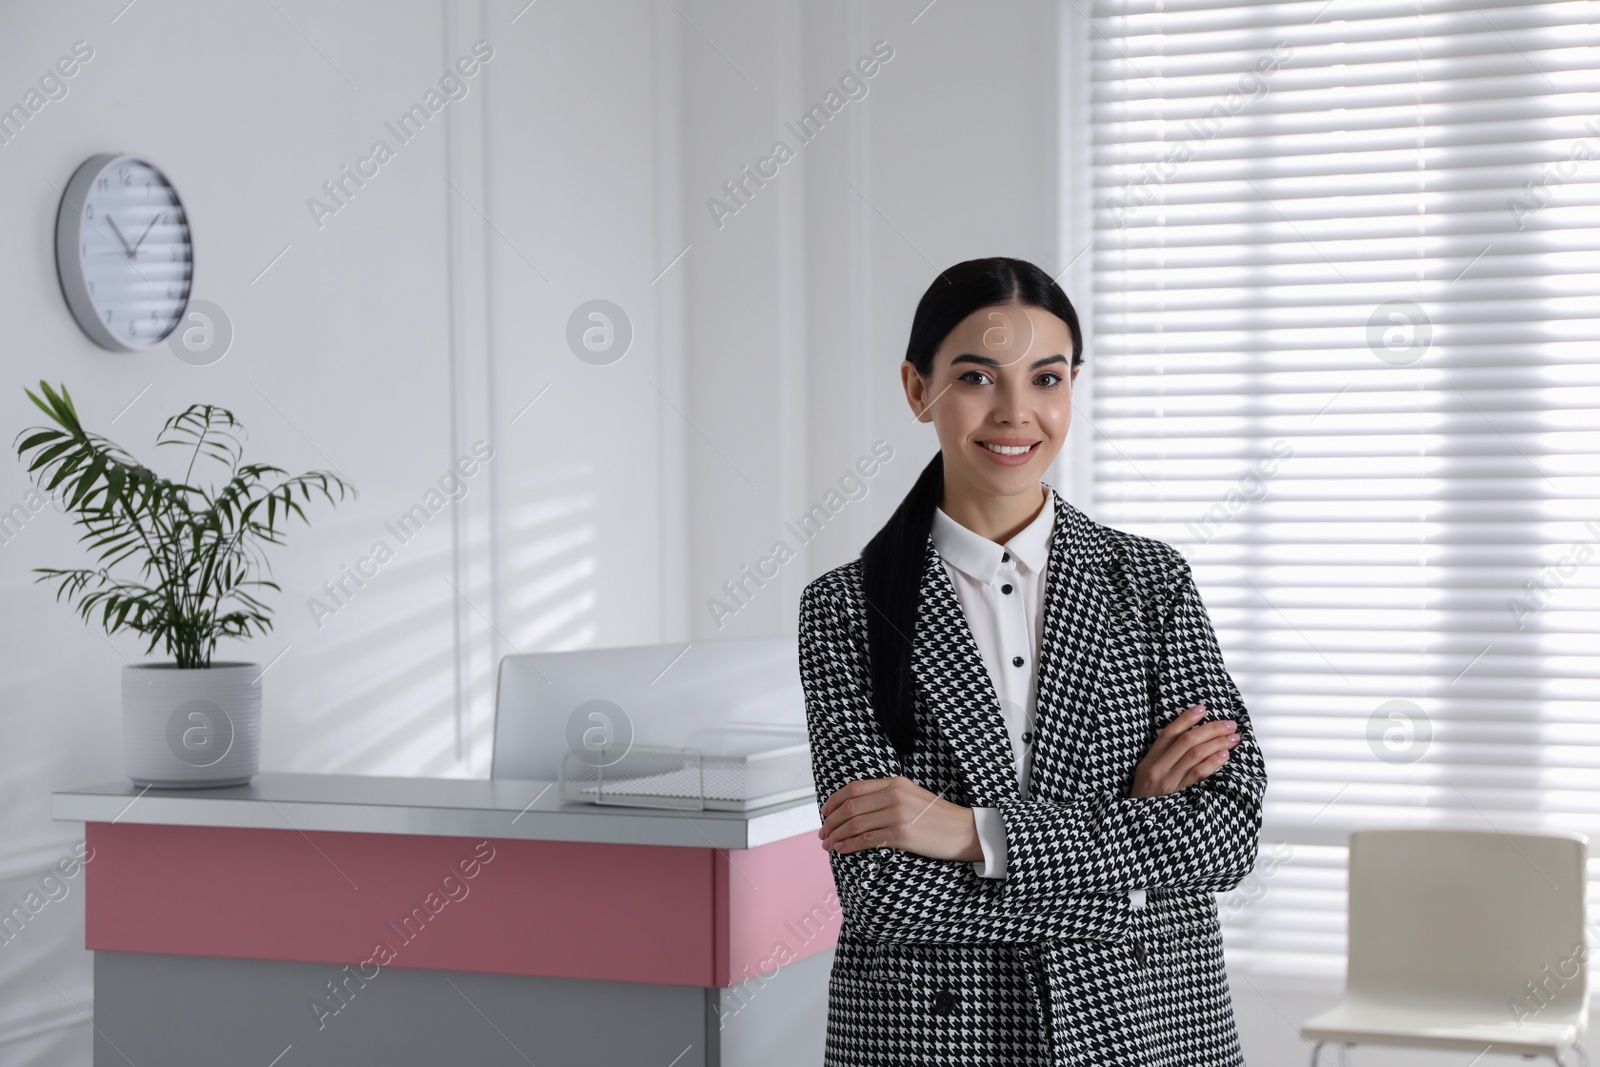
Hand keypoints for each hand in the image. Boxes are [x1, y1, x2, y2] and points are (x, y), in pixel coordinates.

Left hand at [817, 776, 981, 861]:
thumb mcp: (912, 796)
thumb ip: (887, 796)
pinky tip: (842, 849)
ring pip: (855, 824)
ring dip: (837, 834)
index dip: (834, 801)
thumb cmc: (937, 817)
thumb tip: (857, 808)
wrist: (965, 830)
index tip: (825, 812)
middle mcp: (895, 795)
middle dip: (831, 821)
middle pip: (851, 807)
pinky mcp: (902, 835)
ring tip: (829, 844)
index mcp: (895, 782)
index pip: (854, 788)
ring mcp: (898, 815)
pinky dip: (850, 845)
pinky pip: (867, 840)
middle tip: (823, 833)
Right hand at [1129, 702, 1239, 797]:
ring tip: (1234, 738)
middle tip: (1230, 724)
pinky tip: (1224, 756)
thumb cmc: (1146, 807)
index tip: (1203, 708)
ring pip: (1194, 754)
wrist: (1135, 834)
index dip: (1186, 718)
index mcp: (1147, 763)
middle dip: (1211, 729)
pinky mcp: (1177, 797)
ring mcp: (1167, 784)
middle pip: (1186, 741)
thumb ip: (1162, 764)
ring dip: (1217, 743)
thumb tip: (1191, 745)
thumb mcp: (1146, 781)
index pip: (1168, 734)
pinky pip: (1198, 775)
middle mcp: (1156, 770)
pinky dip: (1213, 763)